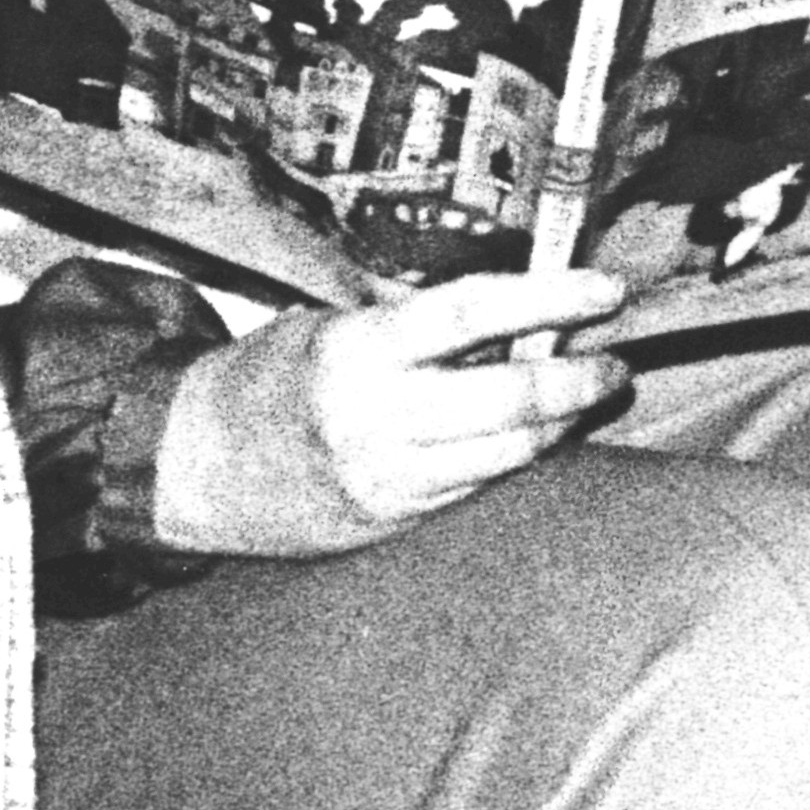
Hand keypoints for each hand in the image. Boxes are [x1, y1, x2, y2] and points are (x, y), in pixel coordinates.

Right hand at [155, 266, 631, 554]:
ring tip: (590, 394)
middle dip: (579, 379)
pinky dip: (519, 458)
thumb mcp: (329, 326)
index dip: (550, 298)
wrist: (193, 464)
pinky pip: (478, 488)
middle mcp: (377, 418)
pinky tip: (539, 436)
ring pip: (508, 454)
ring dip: (562, 423)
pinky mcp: (393, 519)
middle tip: (616, 360)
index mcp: (358, 351)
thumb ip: (412, 325)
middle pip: (510, 398)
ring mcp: (388, 477)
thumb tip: (515, 313)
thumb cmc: (265, 378)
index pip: (473, 313)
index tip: (606, 290)